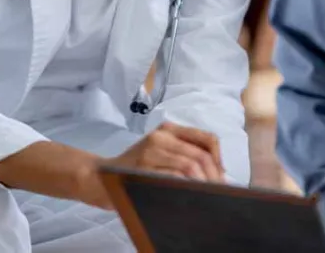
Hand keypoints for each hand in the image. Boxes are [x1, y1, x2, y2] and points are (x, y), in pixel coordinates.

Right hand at [78, 122, 225, 209]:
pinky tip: (189, 195)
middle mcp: (161, 136)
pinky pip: (173, 178)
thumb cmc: (136, 167)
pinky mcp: (143, 168)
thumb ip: (184, 153)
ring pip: (189, 167)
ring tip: (206, 194)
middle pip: (200, 155)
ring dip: (202, 184)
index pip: (206, 138)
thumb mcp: (160, 151)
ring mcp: (151, 151)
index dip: (219, 158)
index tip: (222, 175)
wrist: (102, 176)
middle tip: (218, 191)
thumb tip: (218, 171)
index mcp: (169, 129)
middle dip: (213, 176)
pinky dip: (185, 187)